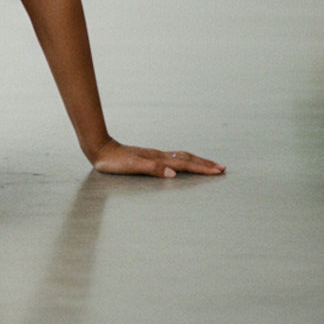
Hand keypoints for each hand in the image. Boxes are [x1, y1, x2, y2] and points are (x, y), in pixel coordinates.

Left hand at [91, 140, 224, 178]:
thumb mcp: (132, 166)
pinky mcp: (150, 157)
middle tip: (222, 168)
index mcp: (158, 159)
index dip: (202, 169)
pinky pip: (174, 158)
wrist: (100, 149)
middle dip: (205, 164)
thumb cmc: (114, 161)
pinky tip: (184, 164)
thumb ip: (152, 169)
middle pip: (188, 159)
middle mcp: (159, 156)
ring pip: (182, 157)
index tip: (218, 172)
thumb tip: (174, 174)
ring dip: (197, 162)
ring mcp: (155, 155)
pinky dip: (185, 161)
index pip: (185, 165)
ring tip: (209, 165)